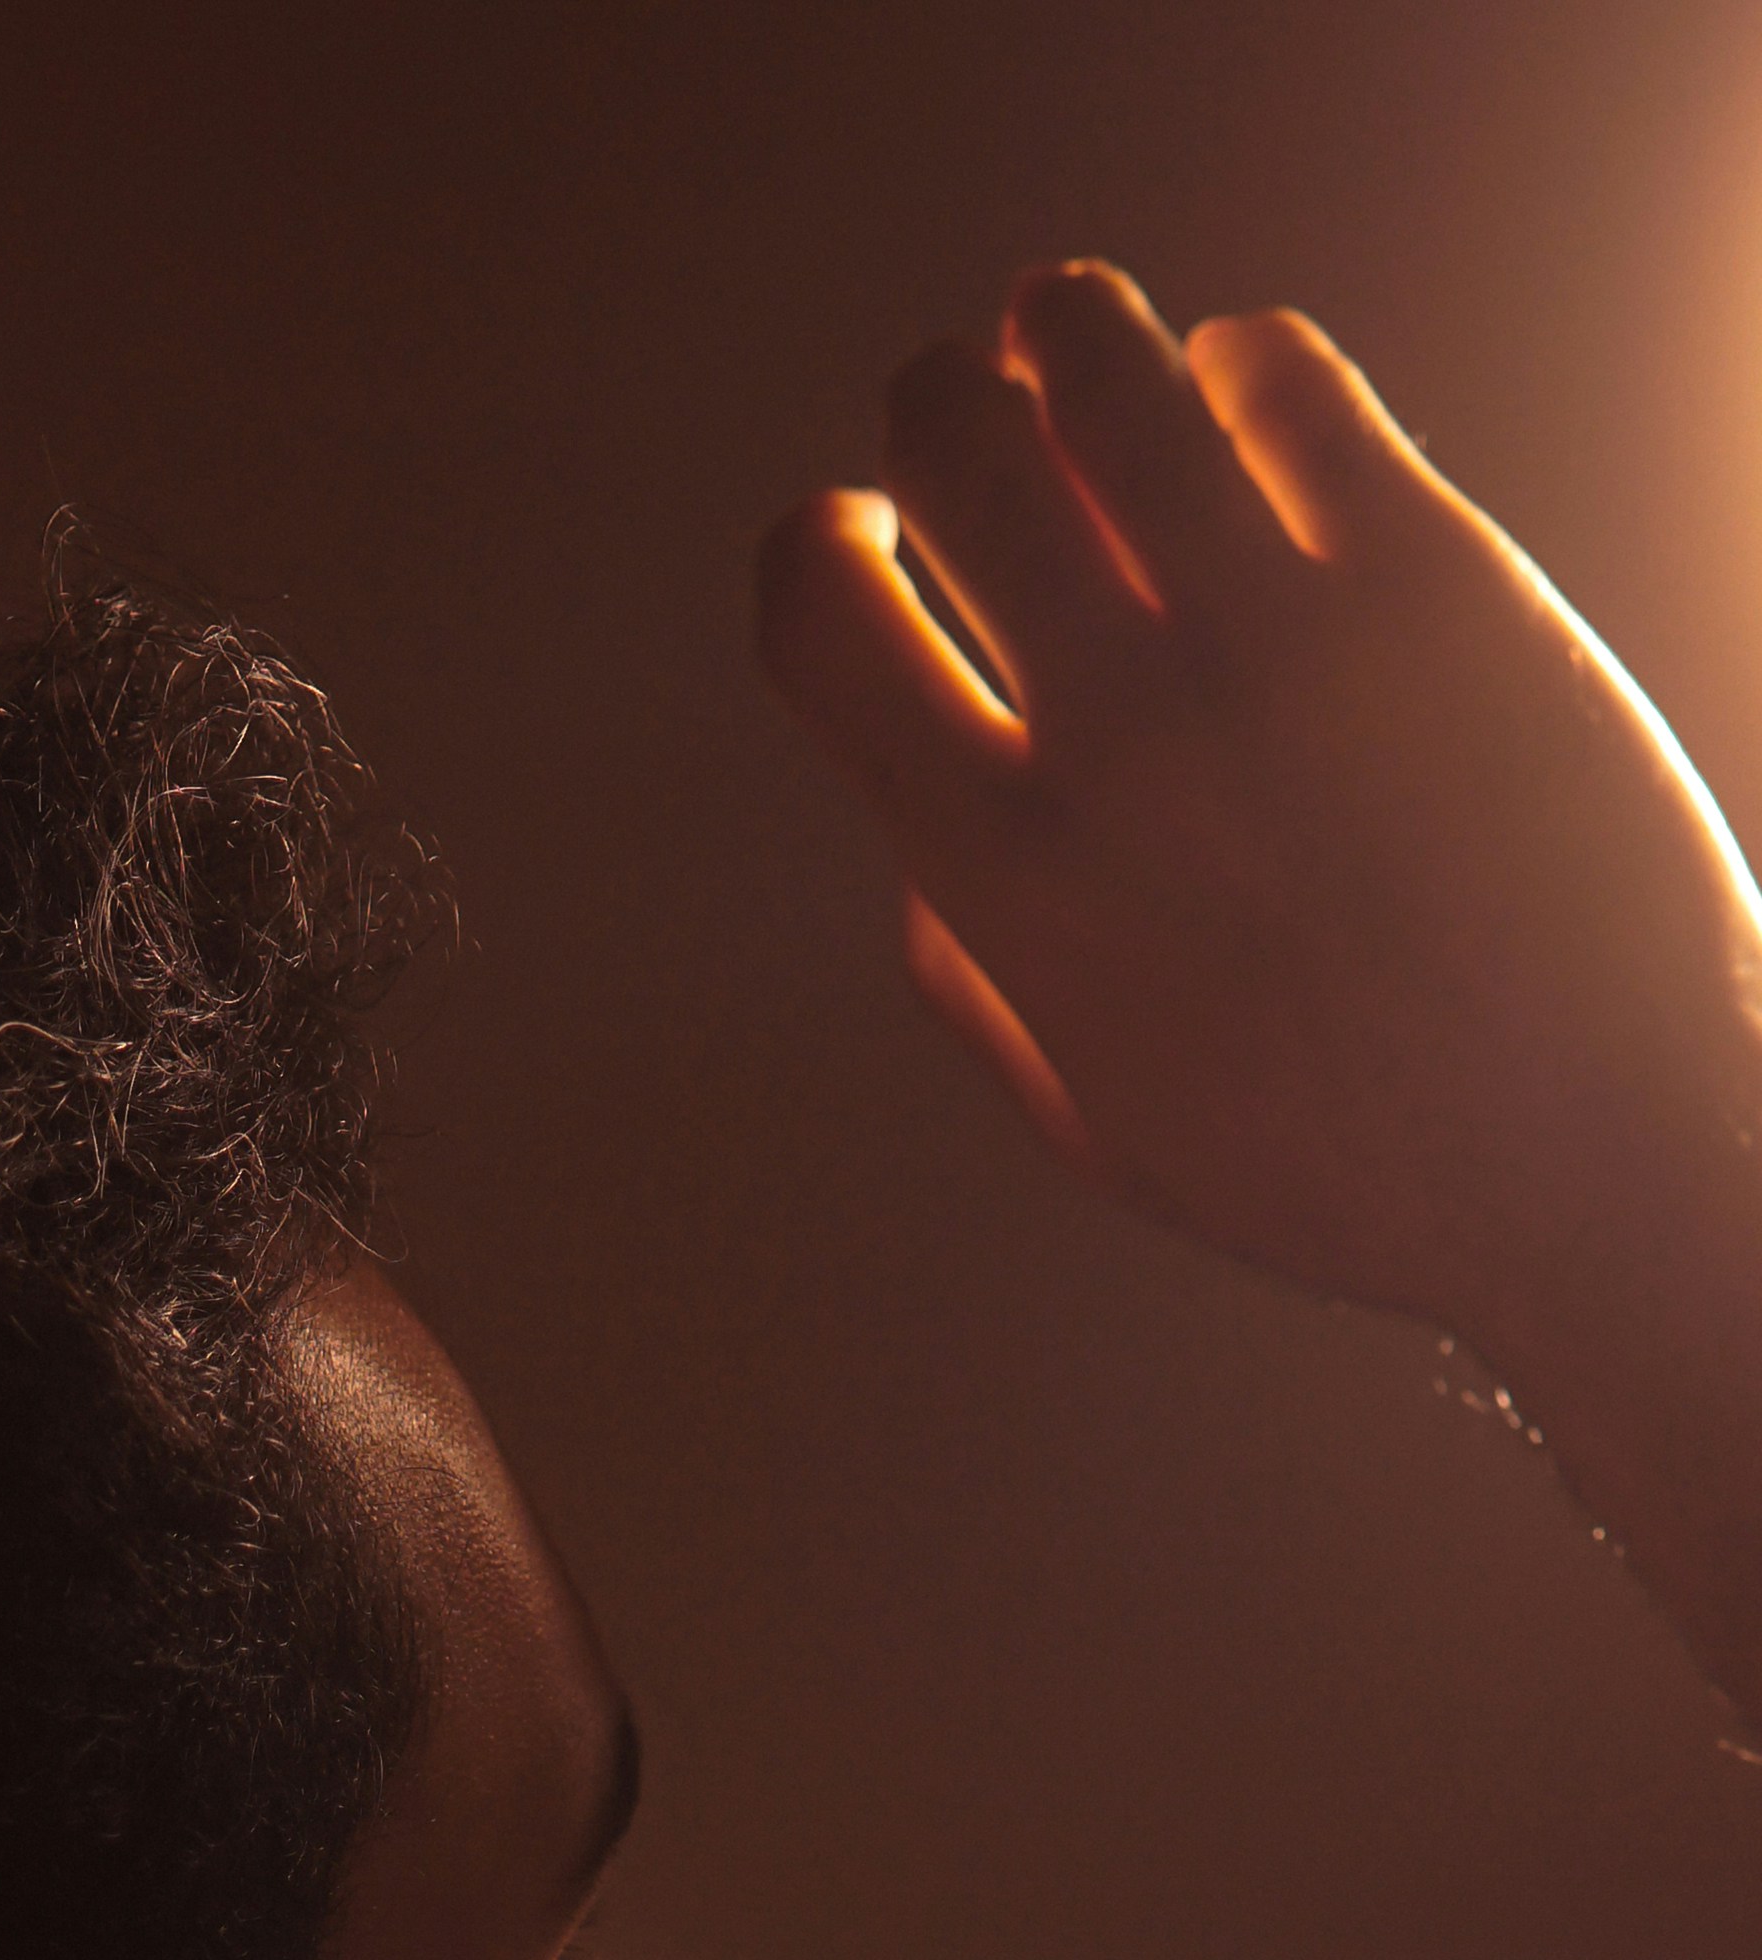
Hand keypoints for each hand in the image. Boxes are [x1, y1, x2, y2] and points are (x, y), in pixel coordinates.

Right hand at [758, 264, 1761, 1421]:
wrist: (1608, 1156)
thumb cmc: (1359, 1168)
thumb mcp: (1111, 1127)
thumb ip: (979, 986)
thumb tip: (916, 851)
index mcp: (1011, 882)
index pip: (818, 619)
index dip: (813, 543)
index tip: (864, 536)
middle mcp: (1126, 742)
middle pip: (955, 445)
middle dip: (939, 403)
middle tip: (977, 418)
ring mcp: (1284, 645)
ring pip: (1107, 363)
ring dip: (1067, 328)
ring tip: (1079, 343)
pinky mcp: (1438, 577)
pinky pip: (1287, 380)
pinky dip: (1237, 364)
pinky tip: (1249, 407)